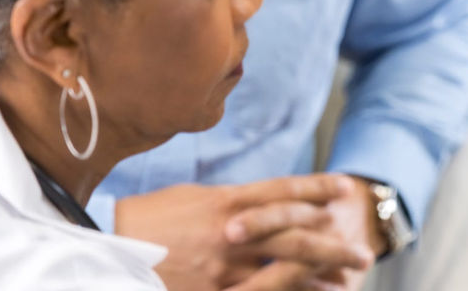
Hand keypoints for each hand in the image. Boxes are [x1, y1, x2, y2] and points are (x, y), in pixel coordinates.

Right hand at [114, 175, 371, 290]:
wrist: (106, 249)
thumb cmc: (149, 219)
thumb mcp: (193, 197)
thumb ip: (233, 200)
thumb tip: (264, 202)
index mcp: (226, 200)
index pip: (283, 190)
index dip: (317, 188)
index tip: (344, 188)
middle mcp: (231, 231)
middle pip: (296, 234)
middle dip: (332, 244)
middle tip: (360, 252)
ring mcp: (223, 266)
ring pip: (285, 269)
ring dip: (319, 277)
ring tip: (345, 280)